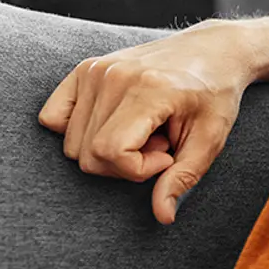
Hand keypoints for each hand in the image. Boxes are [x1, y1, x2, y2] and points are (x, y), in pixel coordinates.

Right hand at [38, 21, 253, 224]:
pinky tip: (117, 123)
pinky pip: (53, 118)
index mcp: (148, 89)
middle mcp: (113, 76)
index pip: (109, 152)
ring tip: (146, 128)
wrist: (214, 51)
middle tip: (160, 141)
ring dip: (108, 148)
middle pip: (88, 155)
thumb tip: (162, 217)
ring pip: (72, 143)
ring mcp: (95, 70)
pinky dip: (79, 132)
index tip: (168, 155)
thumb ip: (184, 178)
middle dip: (125, 164)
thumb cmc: (216, 95)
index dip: (138, 169)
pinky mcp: (84, 69)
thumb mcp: (211, 139)